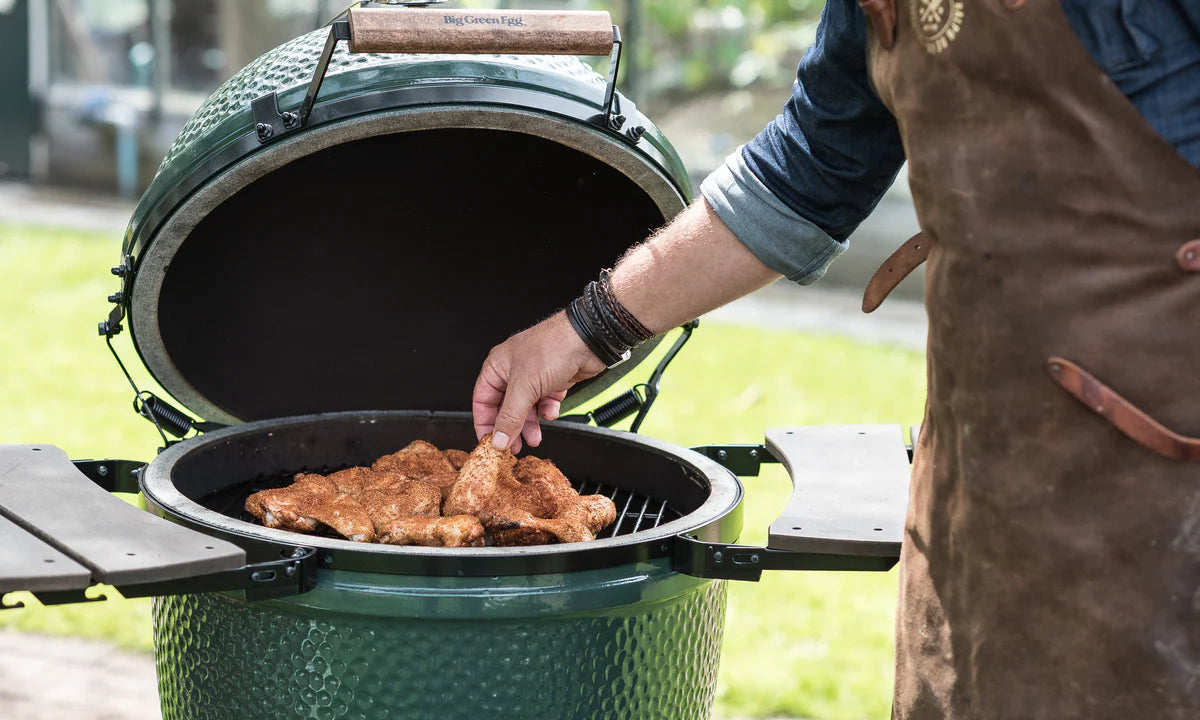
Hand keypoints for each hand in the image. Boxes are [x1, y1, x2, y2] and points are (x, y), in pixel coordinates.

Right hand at [473, 311, 606, 451]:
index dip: (484, 423)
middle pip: (505, 407)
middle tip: (514, 447)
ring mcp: (534, 375)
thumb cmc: (552, 348)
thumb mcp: (524, 388)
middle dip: (510, 428)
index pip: (482, 400)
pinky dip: (548, 410)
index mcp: (497, 367)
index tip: (490, 443)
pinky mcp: (553, 380)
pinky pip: (545, 402)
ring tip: (535, 438)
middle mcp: (513, 371)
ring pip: (526, 407)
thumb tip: (498, 440)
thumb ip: (510, 417)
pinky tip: (552, 413)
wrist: (588, 340)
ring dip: (530, 424)